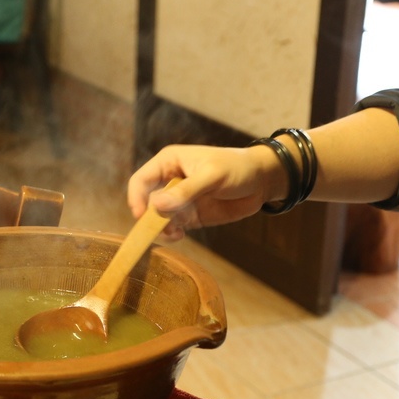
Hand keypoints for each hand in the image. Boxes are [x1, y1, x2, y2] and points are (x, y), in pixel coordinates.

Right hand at [127, 144, 284, 239]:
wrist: (261, 181)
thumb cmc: (237, 168)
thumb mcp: (212, 177)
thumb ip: (185, 191)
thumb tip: (155, 205)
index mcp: (168, 163)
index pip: (140, 181)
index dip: (136, 199)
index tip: (142, 217)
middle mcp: (169, 181)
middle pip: (146, 203)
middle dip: (151, 218)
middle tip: (165, 228)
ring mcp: (179, 200)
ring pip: (157, 218)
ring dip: (162, 228)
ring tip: (176, 233)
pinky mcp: (189, 215)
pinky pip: (172, 227)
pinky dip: (172, 234)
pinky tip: (180, 236)